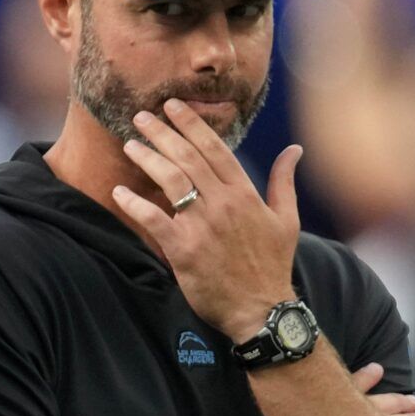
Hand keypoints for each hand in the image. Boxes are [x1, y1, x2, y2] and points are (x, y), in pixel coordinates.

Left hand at [110, 99, 300, 342]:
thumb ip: (284, 181)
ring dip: (148, 159)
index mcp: (245, 194)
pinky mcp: (184, 250)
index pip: (215, 148)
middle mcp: (224, 204)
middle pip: (188, 158)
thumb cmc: (272, 265)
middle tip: (140, 116)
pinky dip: (135, 205)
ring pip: (171, 181)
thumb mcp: (286, 220)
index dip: (192, 124)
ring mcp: (203, 226)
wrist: (261, 309)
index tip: (173, 106)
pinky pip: (154, 220)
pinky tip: (120, 192)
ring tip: (130, 145)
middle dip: (163, 133)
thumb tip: (294, 149)